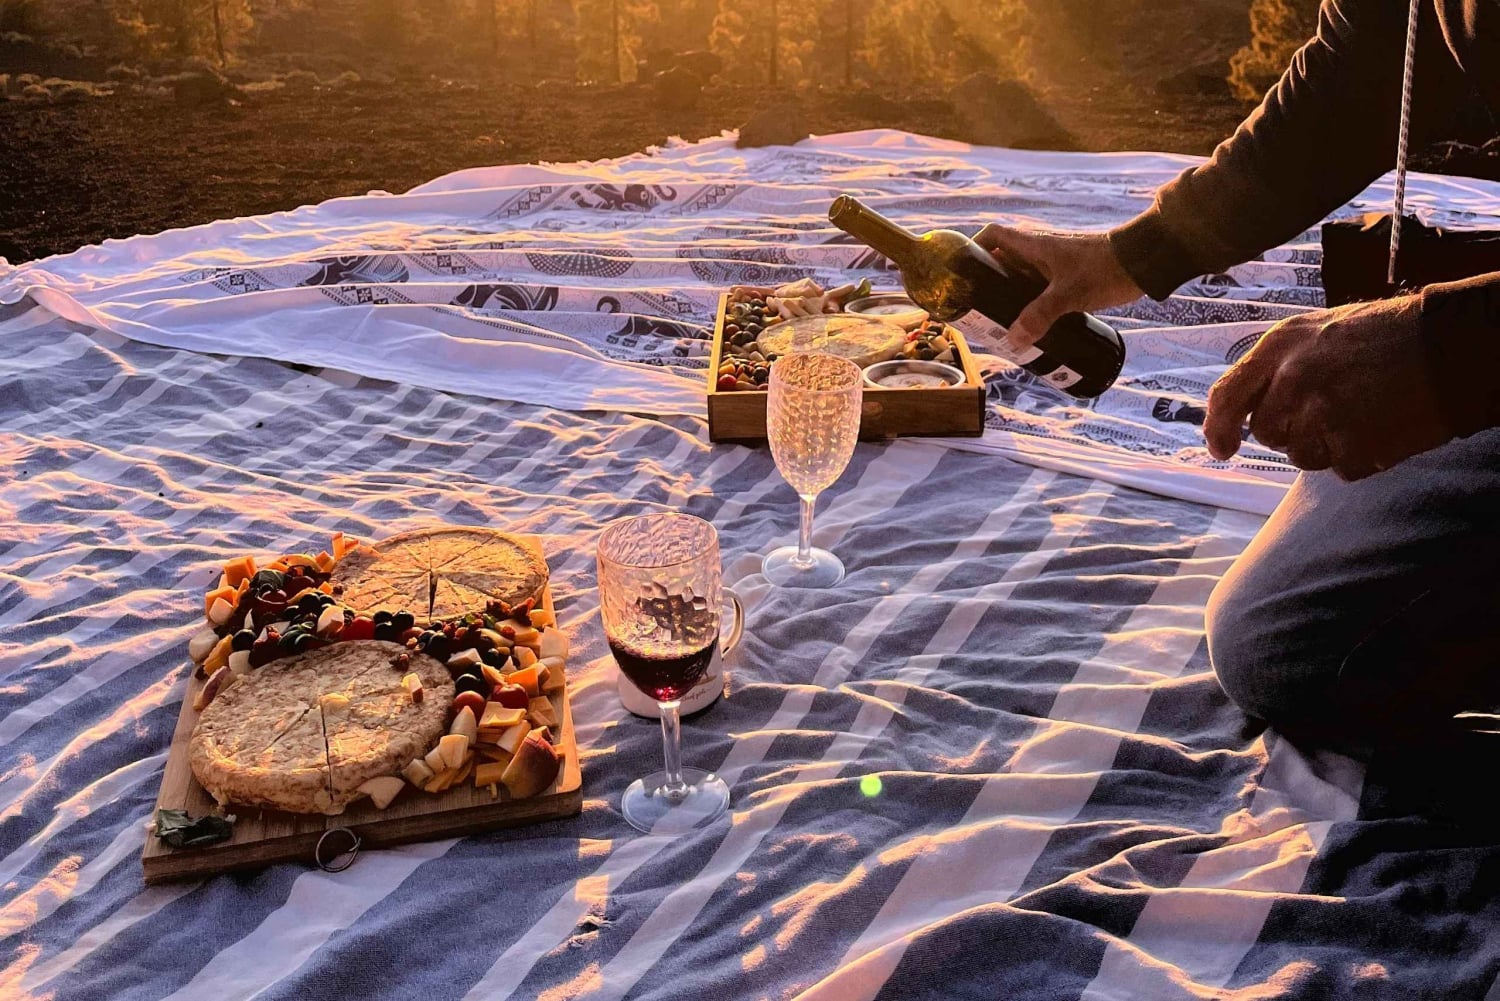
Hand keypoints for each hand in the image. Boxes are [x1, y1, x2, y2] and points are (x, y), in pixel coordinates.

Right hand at [973, 225, 1144, 348]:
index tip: (964, 271)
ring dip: (1010, 297)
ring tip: (1000, 323)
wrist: (1143, 262)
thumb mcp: (1070, 294)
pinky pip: (1039, 290)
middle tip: (978, 310)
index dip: (973, 248)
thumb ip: (1040, 316)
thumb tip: (1013, 340)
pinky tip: (1031, 326)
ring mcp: (1054, 265)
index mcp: (1033, 246)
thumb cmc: (1105, 269)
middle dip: (988, 284)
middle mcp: (1039, 252)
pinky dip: (1031, 304)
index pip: (993, 235)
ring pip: (1021, 278)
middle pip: (1002, 262)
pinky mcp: (1068, 278)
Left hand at [1203, 296, 1450, 478]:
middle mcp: (1292, 379)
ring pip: (1302, 456)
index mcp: (1280, 345)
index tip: (1222, 449)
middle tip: (1334, 410)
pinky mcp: (1353, 442)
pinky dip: (1361, 457)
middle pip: (1268, 433)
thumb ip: (1280, 365)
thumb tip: (1246, 407)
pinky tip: (1383, 427)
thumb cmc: (1388, 335)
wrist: (1450, 345)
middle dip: (1293, 432)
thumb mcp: (1320, 330)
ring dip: (1328, 447)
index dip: (1218, 427)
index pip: (1227, 394)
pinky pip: (1340, 469)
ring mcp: (1321, 412)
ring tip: (1363, 413)